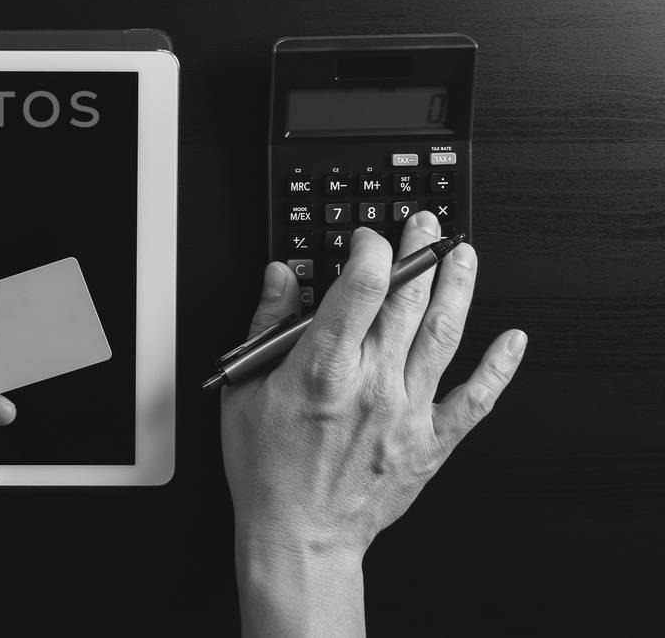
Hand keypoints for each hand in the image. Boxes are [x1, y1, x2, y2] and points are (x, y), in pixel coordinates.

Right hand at [222, 213, 526, 636]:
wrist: (300, 535)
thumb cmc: (267, 469)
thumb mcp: (245, 389)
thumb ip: (266, 326)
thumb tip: (280, 277)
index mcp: (322, 368)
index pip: (360, 286)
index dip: (371, 249)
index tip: (368, 237)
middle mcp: (372, 384)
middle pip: (405, 300)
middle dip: (417, 252)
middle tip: (423, 224)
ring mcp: (407, 412)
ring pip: (442, 335)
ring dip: (458, 288)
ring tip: (464, 254)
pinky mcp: (430, 441)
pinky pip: (475, 400)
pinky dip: (498, 368)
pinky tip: (513, 340)